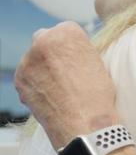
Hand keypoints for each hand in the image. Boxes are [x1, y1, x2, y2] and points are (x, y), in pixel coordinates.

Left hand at [14, 22, 118, 148]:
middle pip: (45, 39)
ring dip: (43, 67)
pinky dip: (36, 82)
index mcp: (67, 32)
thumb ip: (78, 50)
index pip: (66, 29)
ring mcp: (27, 61)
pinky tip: (51, 94)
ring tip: (60, 86)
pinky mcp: (19, 81)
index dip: (74, 45)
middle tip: (67, 70)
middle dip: (53, 51)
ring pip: (34, 58)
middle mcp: (42, 41)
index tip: (79, 58)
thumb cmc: (97, 96)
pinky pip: (27, 75)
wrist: (85, 125)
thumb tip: (68, 52)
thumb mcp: (97, 62)